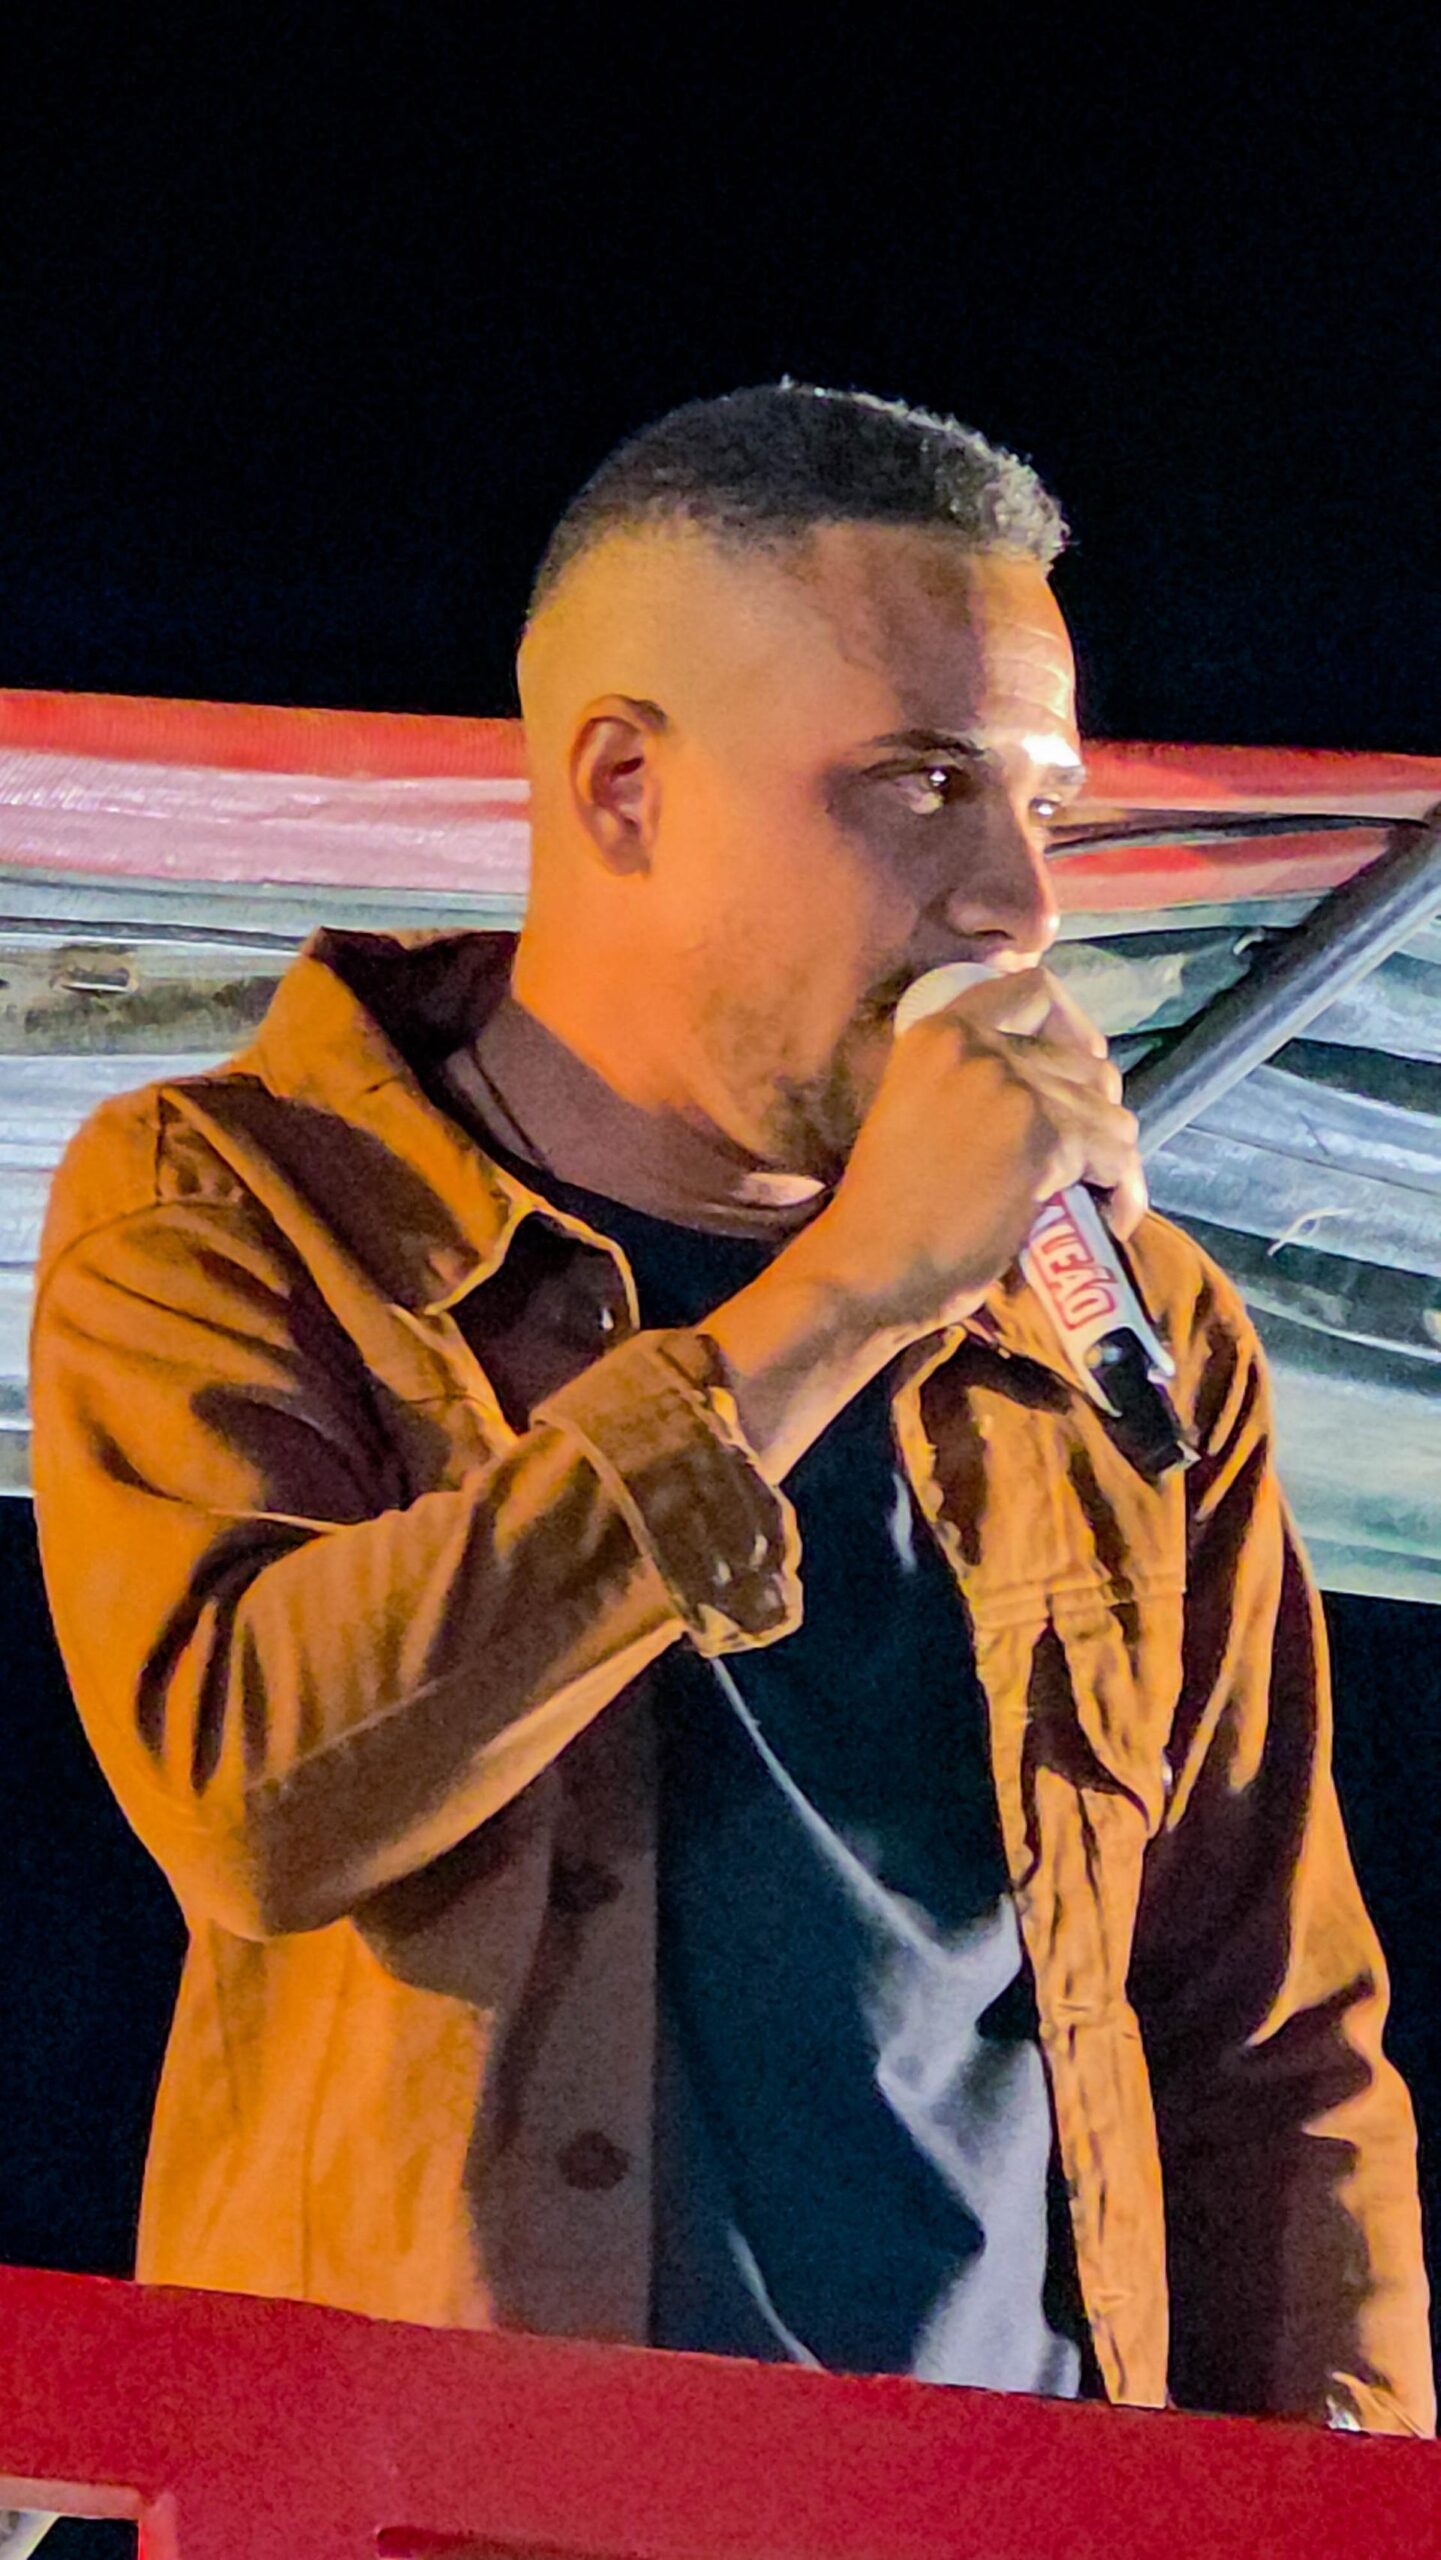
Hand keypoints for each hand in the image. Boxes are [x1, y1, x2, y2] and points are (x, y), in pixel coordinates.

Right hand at [794, 965, 1146, 1339]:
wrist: (867, 1267)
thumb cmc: (884, 1210)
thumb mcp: (913, 1113)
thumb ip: (968, 1084)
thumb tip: (1051, 1091)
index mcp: (938, 1033)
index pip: (1033, 989)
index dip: (1072, 1027)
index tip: (1082, 1066)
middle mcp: (979, 1048)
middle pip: (1085, 1063)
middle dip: (1096, 1113)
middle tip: (1087, 1162)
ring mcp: (1014, 1091)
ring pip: (1110, 1113)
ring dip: (1113, 1158)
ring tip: (1097, 1197)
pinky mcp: (1045, 1141)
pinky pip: (1116, 1157)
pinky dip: (1124, 1190)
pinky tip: (1112, 1220)